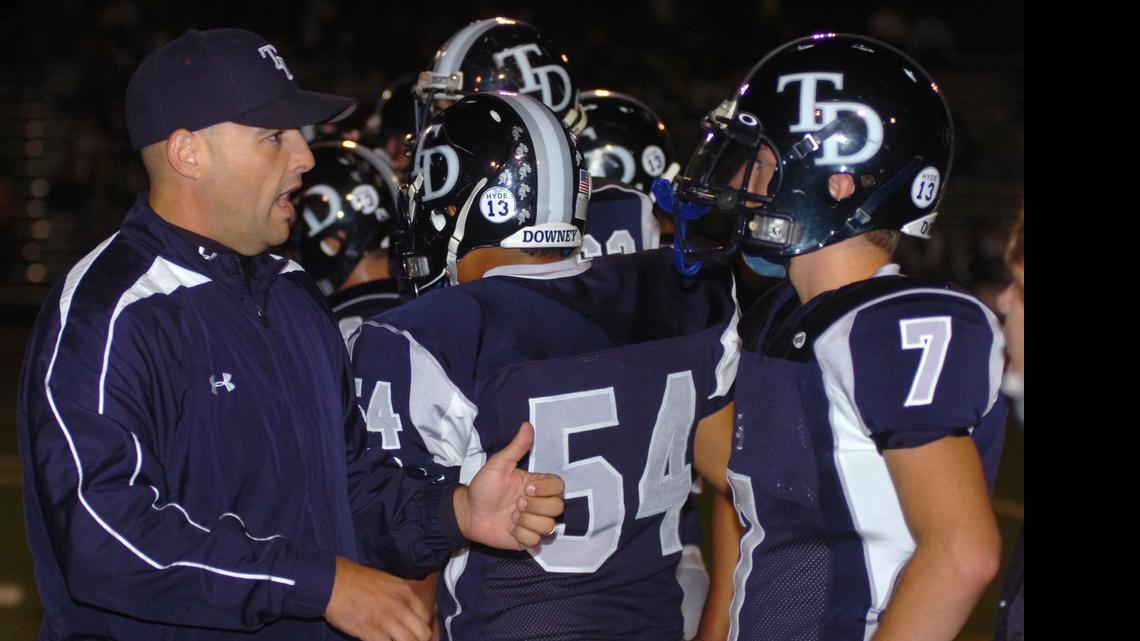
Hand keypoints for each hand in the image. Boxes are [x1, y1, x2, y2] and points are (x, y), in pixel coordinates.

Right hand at [324, 556, 432, 640]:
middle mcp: (400, 606)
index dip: (420, 628)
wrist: (332, 582)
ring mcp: (386, 620)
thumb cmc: (355, 581)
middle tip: (405, 640)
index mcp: (404, 591)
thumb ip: (399, 597)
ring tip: (392, 640)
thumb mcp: (385, 582)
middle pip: (423, 633)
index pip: (426, 616)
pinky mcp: (371, 631)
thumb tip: (405, 614)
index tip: (412, 632)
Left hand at [455, 422, 564, 549]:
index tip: (526, 488)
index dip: (546, 489)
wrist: (468, 512)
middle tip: (517, 503)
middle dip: (536, 506)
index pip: (559, 486)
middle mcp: (539, 504)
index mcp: (537, 485)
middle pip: (558, 507)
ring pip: (549, 526)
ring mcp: (534, 523)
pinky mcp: (526, 540)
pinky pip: (536, 541)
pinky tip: (509, 528)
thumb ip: (516, 447)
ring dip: (527, 522)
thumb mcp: (499, 464)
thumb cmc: (484, 486)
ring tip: (511, 517)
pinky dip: (521, 535)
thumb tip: (527, 425)